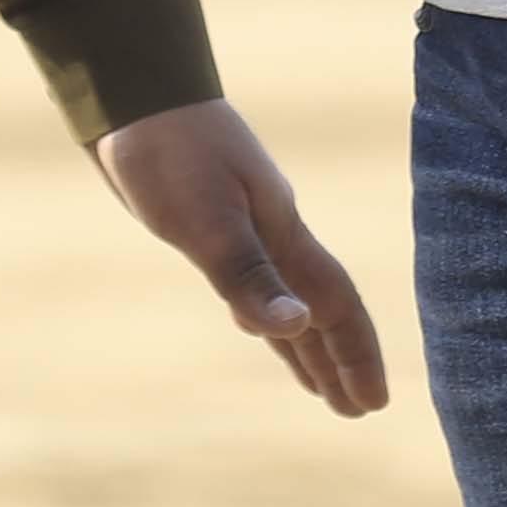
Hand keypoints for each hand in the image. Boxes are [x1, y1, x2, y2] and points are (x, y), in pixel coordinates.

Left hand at [90, 99, 389, 416]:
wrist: (133, 95)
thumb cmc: (167, 153)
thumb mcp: (205, 220)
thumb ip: (248, 275)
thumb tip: (295, 327)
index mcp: (282, 233)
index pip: (334, 306)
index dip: (356, 356)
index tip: (373, 405)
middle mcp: (274, 233)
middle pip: (319, 308)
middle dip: (339, 360)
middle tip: (356, 411)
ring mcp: (246, 227)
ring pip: (288, 297)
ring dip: (306, 343)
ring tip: (320, 386)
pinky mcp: (213, 224)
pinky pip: (255, 283)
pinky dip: (267, 313)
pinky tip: (262, 323)